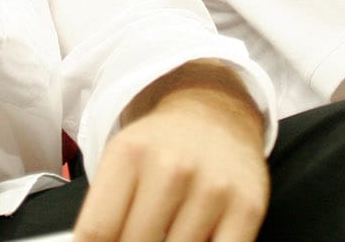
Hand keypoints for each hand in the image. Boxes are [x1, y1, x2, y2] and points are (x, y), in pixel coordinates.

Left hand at [74, 64, 268, 241]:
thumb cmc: (163, 146)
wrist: (217, 114)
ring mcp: (212, 188)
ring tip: (168, 230)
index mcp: (129, 153)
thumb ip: (104, 211)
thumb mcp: (121, 161)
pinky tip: (195, 238)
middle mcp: (172, 168)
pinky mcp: (247, 207)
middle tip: (142, 233)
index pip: (97, 231)